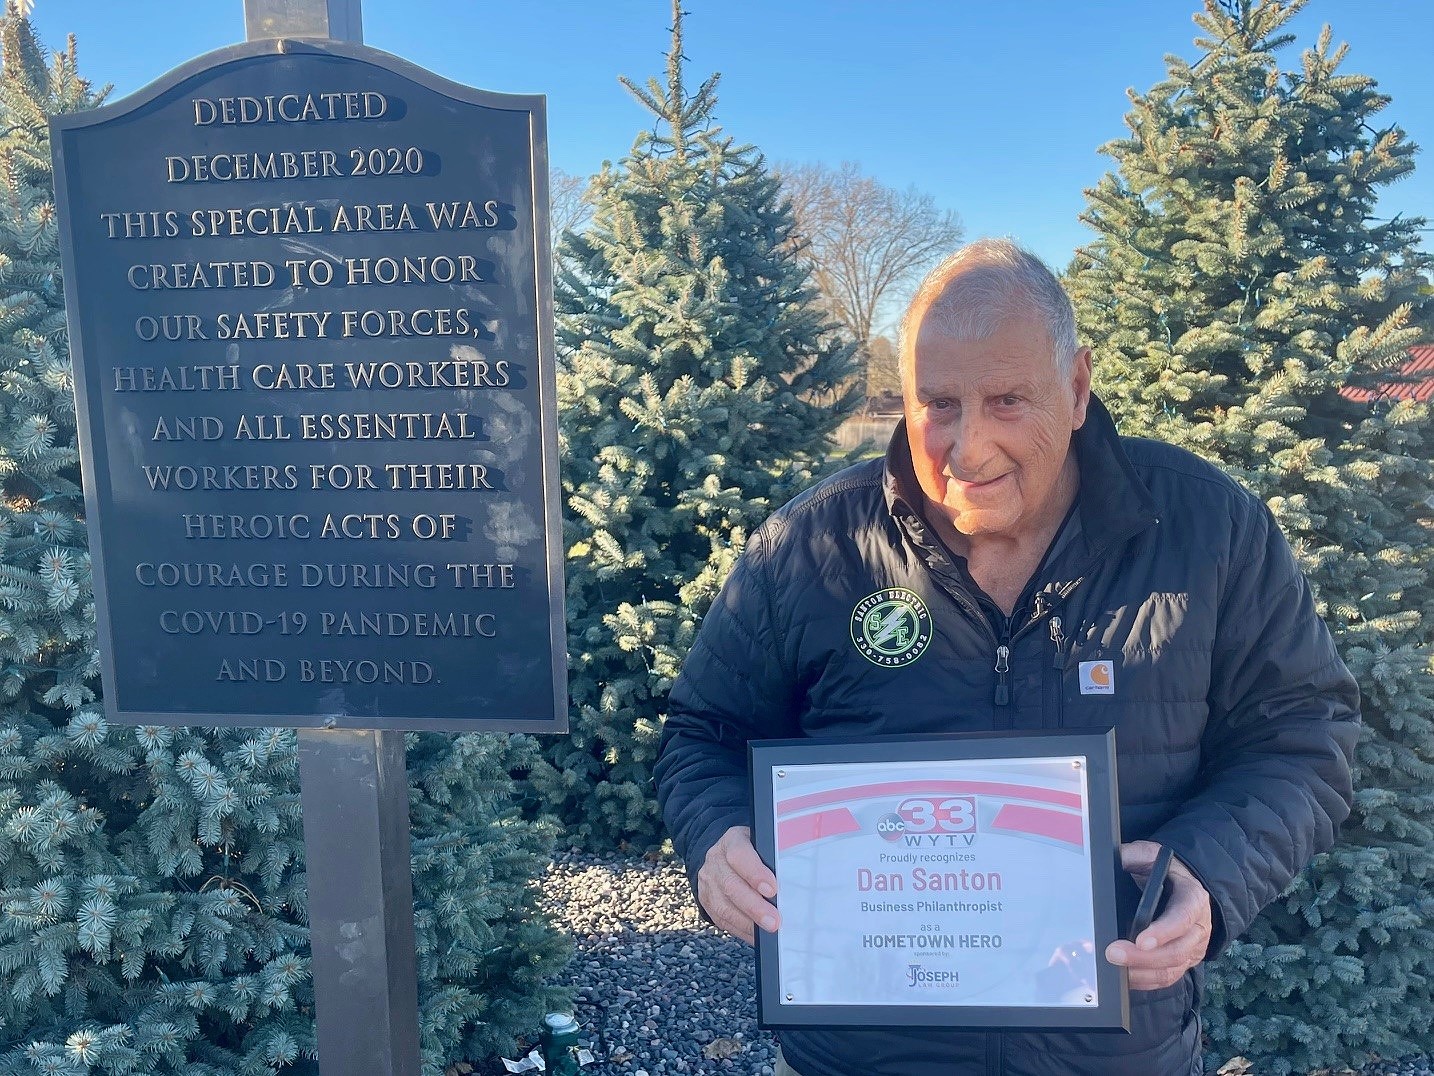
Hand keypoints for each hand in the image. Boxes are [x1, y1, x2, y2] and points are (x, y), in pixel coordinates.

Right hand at [697, 826, 778, 944]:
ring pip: (723, 906)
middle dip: (754, 907)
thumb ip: (774, 857)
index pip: (739, 855)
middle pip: (730, 885)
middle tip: (774, 921)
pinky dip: (741, 930)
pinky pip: (722, 920)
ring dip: (748, 922)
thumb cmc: (751, 850)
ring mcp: (709, 882)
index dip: (755, 873)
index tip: (772, 890)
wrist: (724, 854)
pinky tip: (757, 934)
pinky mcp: (707, 901)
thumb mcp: (762, 844)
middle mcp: (716, 860)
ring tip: (768, 930)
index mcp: (732, 841)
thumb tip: (794, 879)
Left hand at [1104, 840, 1211, 989]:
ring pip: (1172, 968)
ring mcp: (1193, 947)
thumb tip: (1108, 862)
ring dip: (1142, 972)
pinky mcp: (1183, 961)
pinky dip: (1146, 981)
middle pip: (1177, 950)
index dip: (1163, 932)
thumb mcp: (1151, 855)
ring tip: (1115, 967)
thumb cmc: (1165, 870)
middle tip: (1113, 954)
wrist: (1182, 882)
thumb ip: (1132, 856)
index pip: (1182, 918)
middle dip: (1144, 957)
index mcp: (1192, 897)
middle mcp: (1198, 926)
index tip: (1140, 941)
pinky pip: (1167, 978)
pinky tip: (1125, 977)